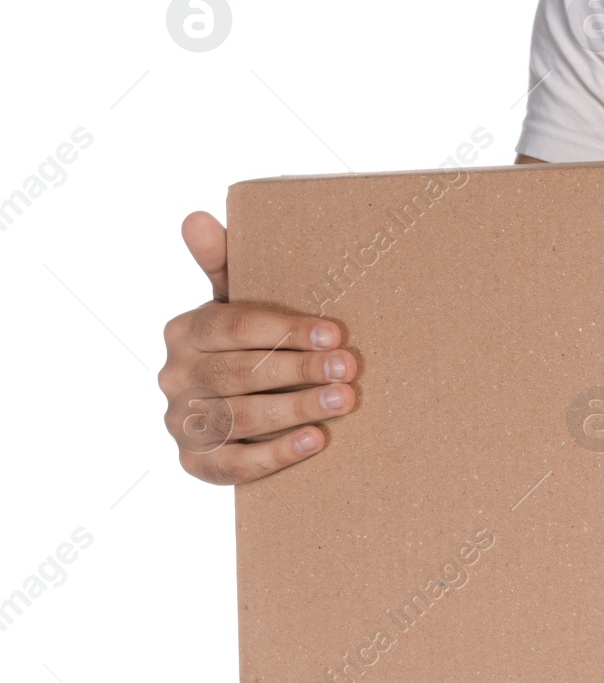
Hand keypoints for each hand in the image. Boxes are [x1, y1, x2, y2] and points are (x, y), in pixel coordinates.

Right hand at [157, 211, 357, 483]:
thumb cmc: (247, 343)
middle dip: (299, 370)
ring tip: (344, 401)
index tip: (335, 333)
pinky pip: (234, 465)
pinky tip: (315, 441)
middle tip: (349, 368)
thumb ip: (222, 262)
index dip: (287, 330)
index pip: (235, 328)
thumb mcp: (236, 301)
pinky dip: (276, 455)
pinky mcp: (195, 462)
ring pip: (241, 417)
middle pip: (240, 373)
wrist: (237, 406)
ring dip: (297, 409)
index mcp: (184, 331)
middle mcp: (174, 376)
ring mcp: (182, 422)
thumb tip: (196, 217)